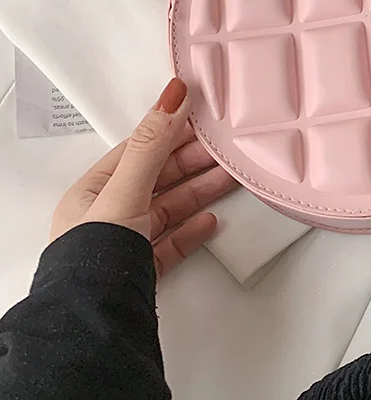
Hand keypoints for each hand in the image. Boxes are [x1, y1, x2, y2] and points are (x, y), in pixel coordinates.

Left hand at [50, 78, 237, 277]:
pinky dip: (193, 230)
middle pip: (159, 178)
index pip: (139, 150)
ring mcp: (125, 244)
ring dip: (200, 191)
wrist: (96, 321)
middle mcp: (106, 217)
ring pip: (170, 208)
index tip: (202, 115)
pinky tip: (210, 221)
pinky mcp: (142, 270)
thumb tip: (172, 96)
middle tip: (226, 146)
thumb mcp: (125, 191)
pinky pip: (173, 242)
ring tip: (230, 177)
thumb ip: (152, 145)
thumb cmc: (95, 258)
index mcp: (93, 193)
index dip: (171, 130)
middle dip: (194, 161)